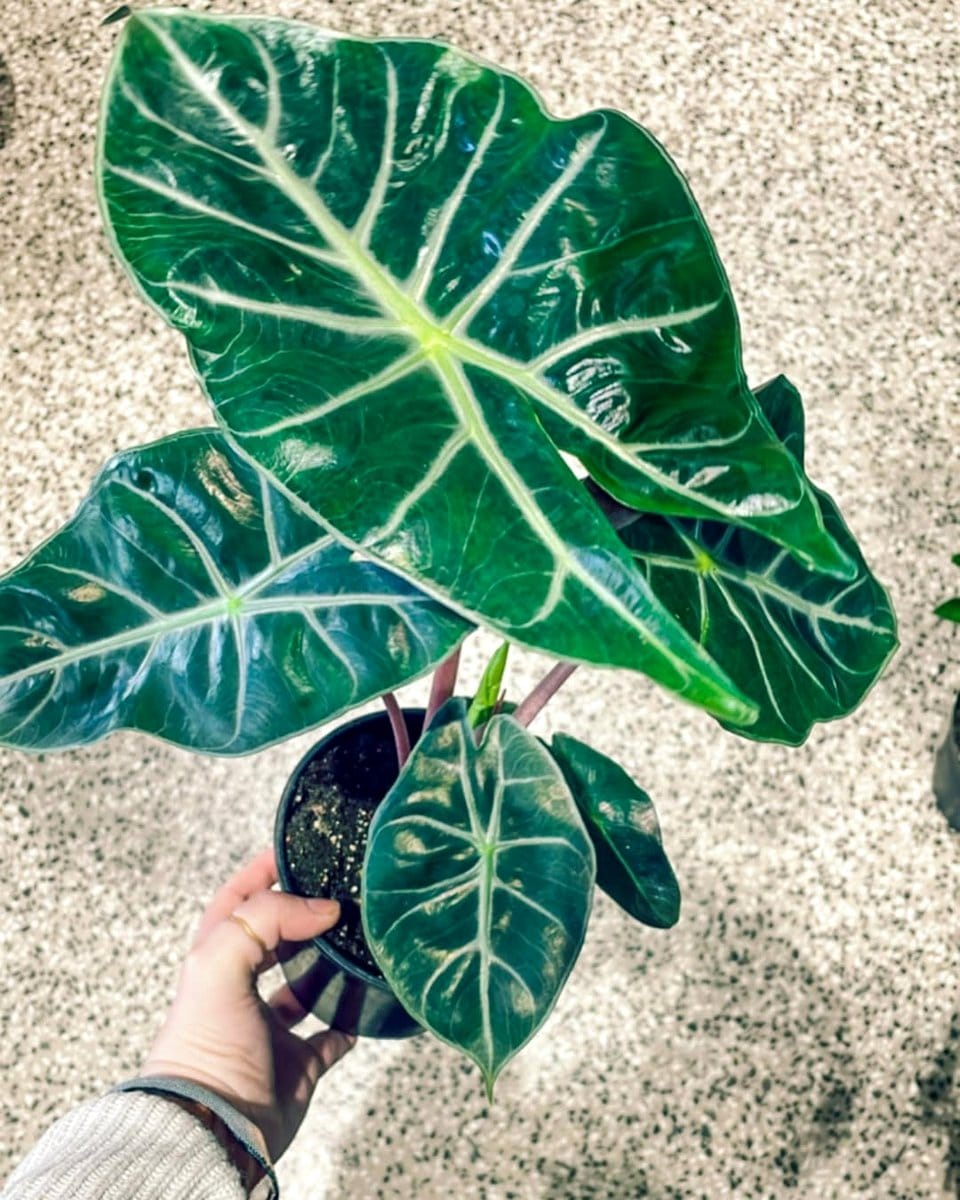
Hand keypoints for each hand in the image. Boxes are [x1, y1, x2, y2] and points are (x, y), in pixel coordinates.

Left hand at [142, 849, 354, 1161]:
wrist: (216, 1125)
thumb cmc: (205, 1044)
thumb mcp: (220, 962)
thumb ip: (266, 919)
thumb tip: (322, 908)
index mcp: (216, 959)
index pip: (237, 899)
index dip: (262, 871)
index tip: (297, 850)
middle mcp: (243, 989)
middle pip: (275, 938)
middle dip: (303, 914)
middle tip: (339, 892)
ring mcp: (271, 1028)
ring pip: (305, 984)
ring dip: (329, 966)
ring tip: (357, 942)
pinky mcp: (298, 1064)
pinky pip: (331, 1035)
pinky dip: (348, 1021)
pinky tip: (365, 1003)